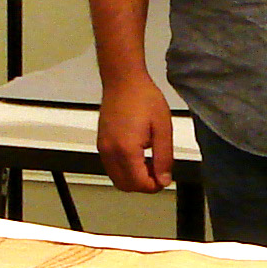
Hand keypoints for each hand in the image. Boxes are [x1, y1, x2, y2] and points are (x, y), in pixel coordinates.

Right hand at [97, 70, 174, 192]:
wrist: (123, 81)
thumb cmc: (143, 98)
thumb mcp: (162, 128)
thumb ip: (164, 158)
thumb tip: (163, 179)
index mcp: (126, 149)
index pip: (139, 183)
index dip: (154, 186)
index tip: (165, 178)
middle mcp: (110, 152)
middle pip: (125, 186)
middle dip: (143, 185)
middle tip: (159, 173)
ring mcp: (103, 148)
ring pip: (117, 179)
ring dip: (133, 178)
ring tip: (150, 163)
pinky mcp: (102, 144)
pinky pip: (111, 168)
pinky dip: (125, 170)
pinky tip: (138, 157)